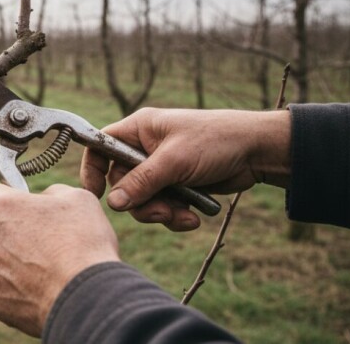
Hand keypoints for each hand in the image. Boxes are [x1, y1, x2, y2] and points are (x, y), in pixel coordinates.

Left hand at [0, 183, 119, 336]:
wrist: (85, 297)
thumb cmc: (84, 243)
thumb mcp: (76, 199)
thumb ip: (50, 193)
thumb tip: (43, 200)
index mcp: (0, 206)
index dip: (4, 202)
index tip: (20, 212)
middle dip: (10, 236)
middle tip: (42, 246)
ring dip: (11, 263)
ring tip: (45, 273)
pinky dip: (13, 290)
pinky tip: (39, 291)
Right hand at [81, 108, 290, 230]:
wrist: (257, 152)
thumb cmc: (215, 141)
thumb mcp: (174, 161)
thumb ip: (141, 182)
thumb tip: (112, 204)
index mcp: (139, 130)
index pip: (100, 147)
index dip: (92, 169)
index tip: (96, 194)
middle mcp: (145, 148)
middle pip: (122, 183)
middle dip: (141, 202)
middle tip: (162, 211)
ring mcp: (161, 169)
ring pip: (141, 199)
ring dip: (160, 212)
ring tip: (181, 216)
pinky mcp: (176, 186)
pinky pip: (162, 207)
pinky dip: (175, 216)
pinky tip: (193, 219)